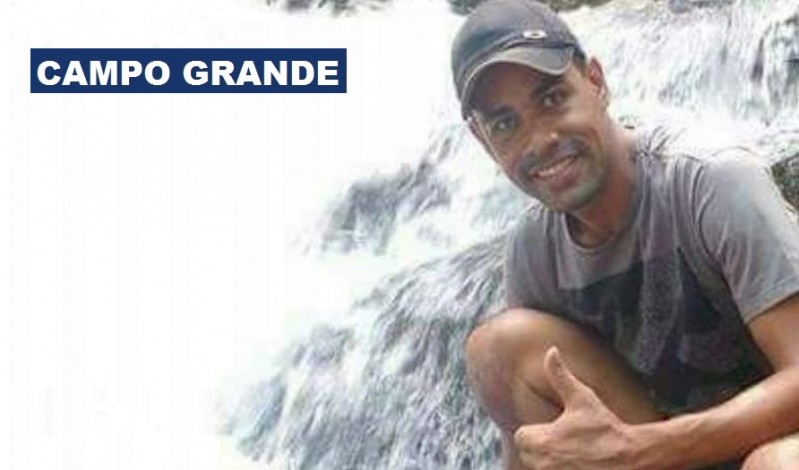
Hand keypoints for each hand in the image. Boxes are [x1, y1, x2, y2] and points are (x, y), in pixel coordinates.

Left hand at [513, 347, 651, 469]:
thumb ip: (560, 375)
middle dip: (542, 450)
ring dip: (551, 462)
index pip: (521, 437)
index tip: (553, 431)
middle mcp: (543, 464)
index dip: (536, 433)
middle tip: (565, 444)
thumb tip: (551, 351)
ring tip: (572, 456)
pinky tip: (578, 465)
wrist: (633, 460)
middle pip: (528, 456)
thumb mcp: (582, 399)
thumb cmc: (606, 429)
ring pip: (540, 469)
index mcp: (541, 441)